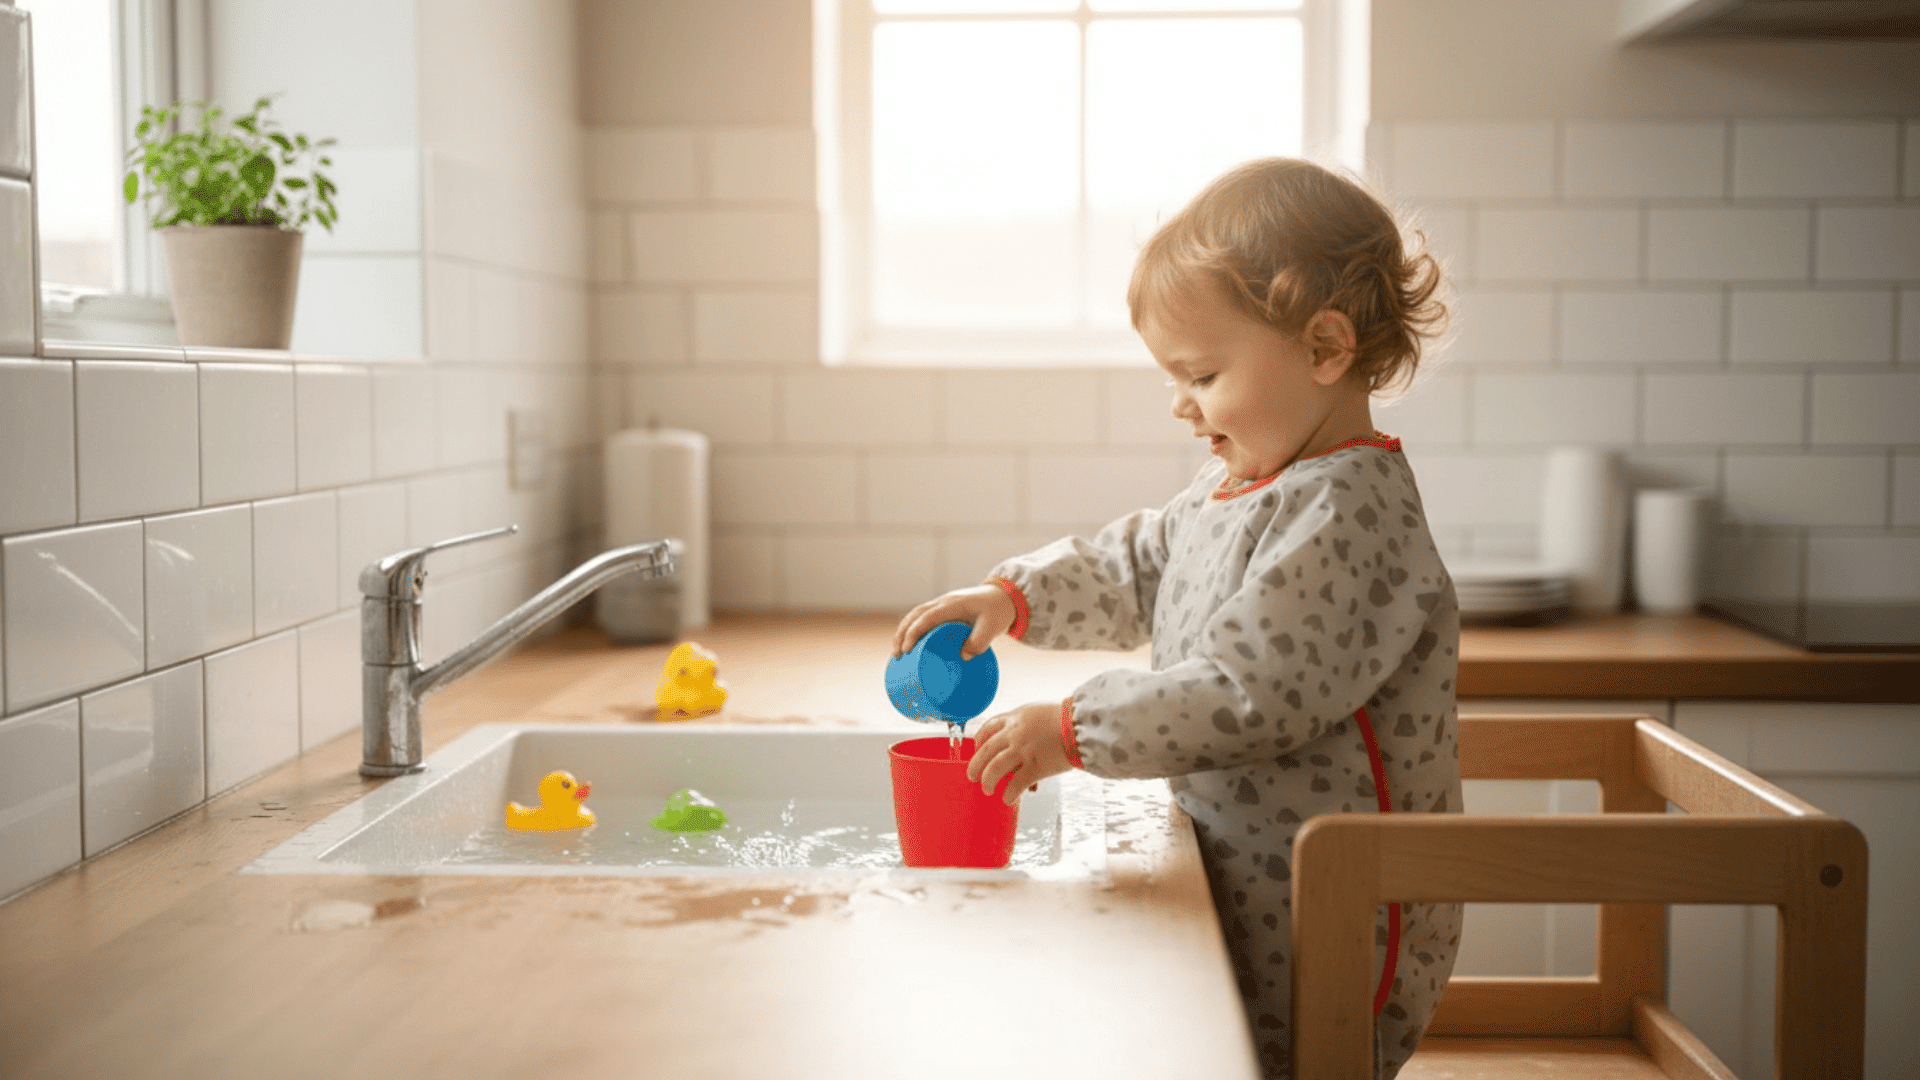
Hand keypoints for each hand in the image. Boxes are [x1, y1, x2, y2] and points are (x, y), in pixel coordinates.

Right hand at [891, 583, 1015, 660]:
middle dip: (902, 634)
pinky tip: (910, 644)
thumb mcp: (992, 627)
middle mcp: (944, 602)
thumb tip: (963, 657)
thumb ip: (979, 642)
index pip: (926, 617)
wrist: (1004, 596)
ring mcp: (943, 605)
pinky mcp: (944, 611)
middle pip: (914, 615)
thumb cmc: (998, 611)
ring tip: (898, 653)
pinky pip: (923, 618)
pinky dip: (912, 629)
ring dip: (904, 631)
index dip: (914, 632)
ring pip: (916, 615)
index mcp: (952, 604)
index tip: (906, 649)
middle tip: (897, 655)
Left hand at [966, 701, 1072, 804]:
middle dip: (975, 765)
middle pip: (985, 751)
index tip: (977, 749)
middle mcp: (1014, 733)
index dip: (979, 740)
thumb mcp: (1039, 713)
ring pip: (994, 769)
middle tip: (972, 776)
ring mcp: (1022, 751)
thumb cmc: (1067, 718)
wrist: (1081, 724)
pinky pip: (1016, 784)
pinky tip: (1008, 799)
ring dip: (988, 781)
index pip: (988, 727)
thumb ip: (1026, 724)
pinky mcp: (1034, 767)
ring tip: (987, 790)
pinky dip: (1010, 794)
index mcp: (1015, 718)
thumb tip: (1021, 737)